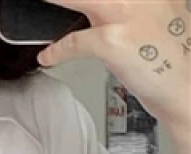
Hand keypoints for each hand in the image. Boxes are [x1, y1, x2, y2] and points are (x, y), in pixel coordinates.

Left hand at [37, 0, 190, 130]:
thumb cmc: (168, 56)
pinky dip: (57, 51)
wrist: (185, 86)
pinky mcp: (114, 40)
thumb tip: (96, 8)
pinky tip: (47, 56)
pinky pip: (75, 42)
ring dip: (53, 3)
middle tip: (46, 1)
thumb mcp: (156, 14)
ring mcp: (126, 13)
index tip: (64, 0)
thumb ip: (131, 4)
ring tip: (37, 6)